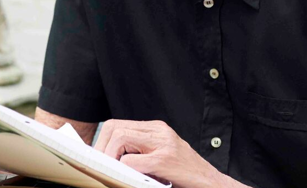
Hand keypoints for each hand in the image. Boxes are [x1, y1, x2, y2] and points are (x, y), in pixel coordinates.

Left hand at [94, 120, 224, 187]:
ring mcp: (163, 143)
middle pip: (114, 128)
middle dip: (101, 147)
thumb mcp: (160, 156)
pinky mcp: (165, 160)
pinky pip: (132, 160)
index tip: (95, 157)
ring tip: (110, 171)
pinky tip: (127, 177)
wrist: (211, 184)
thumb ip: (139, 151)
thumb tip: (107, 157)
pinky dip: (123, 169)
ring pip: (120, 138)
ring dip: (109, 157)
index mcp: (156, 128)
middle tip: (99, 166)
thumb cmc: (184, 174)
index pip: (117, 125)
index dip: (101, 141)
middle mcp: (159, 131)